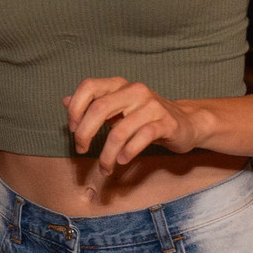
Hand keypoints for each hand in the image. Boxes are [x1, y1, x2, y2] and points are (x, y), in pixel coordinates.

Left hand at [65, 77, 199, 171]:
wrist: (187, 122)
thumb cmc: (146, 117)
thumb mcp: (119, 108)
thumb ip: (93, 104)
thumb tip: (65, 101)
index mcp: (119, 85)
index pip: (89, 86)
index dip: (75, 107)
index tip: (73, 128)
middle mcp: (135, 91)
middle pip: (99, 108)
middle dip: (85, 133)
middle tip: (81, 150)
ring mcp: (152, 106)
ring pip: (119, 131)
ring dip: (106, 154)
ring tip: (105, 167)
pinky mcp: (166, 123)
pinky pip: (141, 138)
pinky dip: (127, 152)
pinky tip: (121, 161)